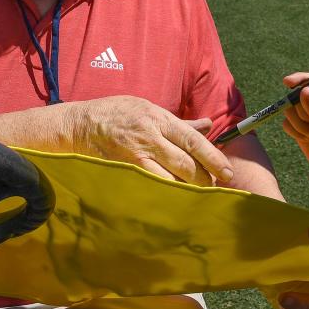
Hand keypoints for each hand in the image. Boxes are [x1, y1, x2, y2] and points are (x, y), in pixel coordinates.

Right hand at [69, 96, 233, 185]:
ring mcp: (135, 156)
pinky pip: (149, 187)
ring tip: (196, 196)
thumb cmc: (117, 114)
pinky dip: (164, 195)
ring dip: (186, 190)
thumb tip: (208, 125)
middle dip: (203, 179)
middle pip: (185, 164)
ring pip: (169, 179)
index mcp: (160, 119)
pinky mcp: (123, 170)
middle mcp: (150, 137)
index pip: (194, 141)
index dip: (214, 158)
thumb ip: (181, 123)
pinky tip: (173, 200)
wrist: (80, 125)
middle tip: (214, 188)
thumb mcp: (150, 108)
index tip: (228, 172)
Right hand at [281, 72, 308, 179]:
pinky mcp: (298, 127)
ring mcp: (307, 116)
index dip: (300, 79)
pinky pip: (286, 124)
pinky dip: (294, 133)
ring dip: (300, 126)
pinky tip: (308, 140)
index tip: (287, 82)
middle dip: (302, 113)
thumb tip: (304, 90)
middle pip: (296, 96)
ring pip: (289, 111)